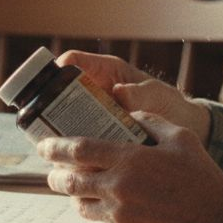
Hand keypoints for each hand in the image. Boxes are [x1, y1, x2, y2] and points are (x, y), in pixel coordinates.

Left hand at [39, 111, 222, 222]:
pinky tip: (104, 205)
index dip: (55, 147)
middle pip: (70, 180)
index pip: (79, 150)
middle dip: (55, 174)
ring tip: (78, 187)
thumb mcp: (180, 137)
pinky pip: (100, 222)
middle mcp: (118, 188)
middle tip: (52, 170)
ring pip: (81, 204)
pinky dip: (98, 211)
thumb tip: (127, 116)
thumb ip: (150, 122)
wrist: (217, 221)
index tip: (43, 145)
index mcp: (129, 159)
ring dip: (75, 194)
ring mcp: (120, 215)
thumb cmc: (201, 176)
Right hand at [56, 50, 211, 141]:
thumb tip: (120, 93)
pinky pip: (77, 138)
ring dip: (56, 130)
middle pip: (59, 91)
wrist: (181, 129)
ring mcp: (92, 113)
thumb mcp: (157, 95)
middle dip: (47, 105)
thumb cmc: (168, 103)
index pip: (73, 61)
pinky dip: (72, 149)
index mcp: (105, 71)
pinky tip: (69, 162)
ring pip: (63, 117)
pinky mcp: (96, 133)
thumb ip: (140, 93)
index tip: (47, 83)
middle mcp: (93, 90)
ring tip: (53, 146)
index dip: (57, 68)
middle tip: (41, 121)